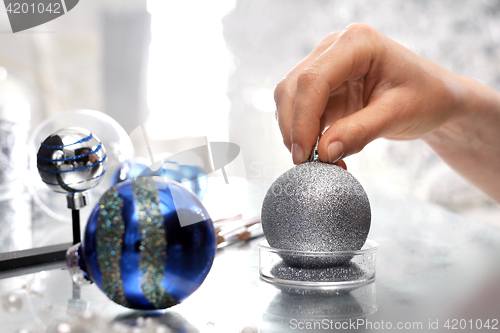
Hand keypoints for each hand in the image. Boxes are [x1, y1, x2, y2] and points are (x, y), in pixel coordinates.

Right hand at [275, 23, 462, 165]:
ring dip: (296, 132)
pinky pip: (300, 110)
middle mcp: (335, 48)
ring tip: (320, 160)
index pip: (313, 80)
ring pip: (290, 98)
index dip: (302, 119)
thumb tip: (323, 153)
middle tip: (306, 163)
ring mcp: (326, 65)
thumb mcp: (398, 115)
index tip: (304, 155)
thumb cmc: (426, 97)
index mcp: (357, 43)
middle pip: (293, 87)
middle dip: (294, 128)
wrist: (435, 97)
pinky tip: (324, 152)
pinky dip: (305, 134)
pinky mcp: (324, 85)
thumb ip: (360, 132)